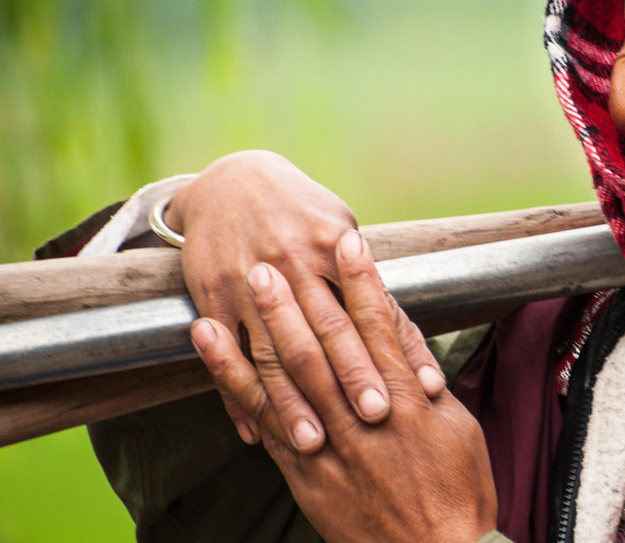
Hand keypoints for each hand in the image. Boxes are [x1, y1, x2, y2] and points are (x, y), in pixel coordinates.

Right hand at [168, 150, 445, 450]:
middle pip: (323, 332)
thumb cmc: (302, 212)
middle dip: (349, 378)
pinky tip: (255, 432)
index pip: (367, 307)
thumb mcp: (340, 228)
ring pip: (272, 352)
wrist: (231, 181)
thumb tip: (402, 333)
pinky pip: (227, 353)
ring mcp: (245, 280)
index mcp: (330, 244)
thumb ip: (367, 281)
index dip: (390, 349)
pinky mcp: (210, 296)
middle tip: (374, 421)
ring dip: (292, 402)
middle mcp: (290, 262)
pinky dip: (238, 395)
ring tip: (314, 443)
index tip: (414, 390)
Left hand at [191, 231, 496, 542]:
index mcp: (408, 402)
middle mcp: (364, 417)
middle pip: (325, 343)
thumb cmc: (458, 492)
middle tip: (278, 254)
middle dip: (300, 294)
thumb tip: (404, 341)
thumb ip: (426, 383)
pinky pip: (262, 419)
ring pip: (287, 374)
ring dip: (264, 324)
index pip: (381, 326)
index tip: (348, 240)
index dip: (362, 280)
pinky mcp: (303, 473)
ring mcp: (330, 446)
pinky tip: (214, 347)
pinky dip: (235, 379)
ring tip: (247, 283)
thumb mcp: (458, 428)